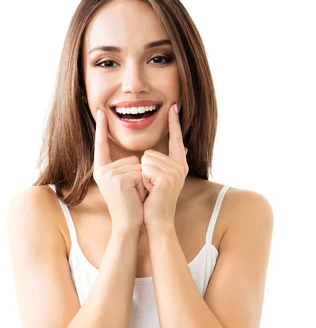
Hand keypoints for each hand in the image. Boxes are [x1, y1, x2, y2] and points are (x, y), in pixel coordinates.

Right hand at [93, 108, 145, 231]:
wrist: (128, 224)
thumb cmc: (132, 204)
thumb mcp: (130, 182)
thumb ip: (134, 166)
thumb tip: (163, 151)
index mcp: (102, 170)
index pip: (101, 145)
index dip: (101, 128)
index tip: (101, 111)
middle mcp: (102, 171)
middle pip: (132, 158)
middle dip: (139, 175)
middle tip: (132, 192)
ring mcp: (109, 175)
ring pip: (138, 165)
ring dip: (143, 181)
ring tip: (134, 195)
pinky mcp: (118, 179)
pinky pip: (140, 173)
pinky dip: (143, 184)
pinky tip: (135, 196)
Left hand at [141, 103, 188, 230]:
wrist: (157, 221)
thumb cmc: (154, 201)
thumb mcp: (160, 179)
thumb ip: (166, 163)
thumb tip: (185, 147)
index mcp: (180, 165)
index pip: (176, 140)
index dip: (174, 123)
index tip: (174, 106)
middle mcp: (180, 167)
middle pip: (150, 152)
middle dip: (144, 169)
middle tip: (151, 187)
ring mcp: (175, 173)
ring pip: (146, 160)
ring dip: (142, 176)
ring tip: (150, 190)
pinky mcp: (167, 179)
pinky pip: (145, 168)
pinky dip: (143, 180)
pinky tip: (150, 192)